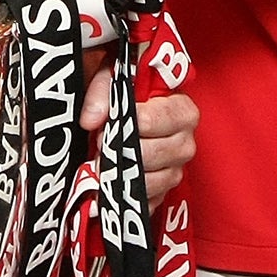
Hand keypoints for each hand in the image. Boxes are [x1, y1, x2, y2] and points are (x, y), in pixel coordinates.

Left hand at [78, 66, 198, 208]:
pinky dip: (127, 196)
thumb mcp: (112, 75)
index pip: (164, 118)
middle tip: (102, 142)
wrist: (124, 114)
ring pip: (153, 180)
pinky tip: (112, 184)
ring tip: (104, 160)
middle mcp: (184, 141)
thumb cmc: (125, 91)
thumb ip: (101, 90)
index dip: (135, 121)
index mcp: (182, 109)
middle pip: (157, 153)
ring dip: (124, 172)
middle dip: (125, 149)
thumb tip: (92, 120)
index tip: (114, 120)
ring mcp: (175, 169)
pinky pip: (149, 201)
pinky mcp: (163, 191)